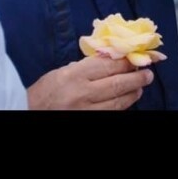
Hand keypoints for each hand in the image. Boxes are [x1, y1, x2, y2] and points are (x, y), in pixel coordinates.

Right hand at [27, 55, 154, 110]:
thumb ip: (85, 66)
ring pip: (118, 101)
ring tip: (140, 86)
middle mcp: (82, 93)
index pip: (108, 65)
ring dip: (132, 93)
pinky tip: (127, 100)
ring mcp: (86, 110)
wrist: (30, 112)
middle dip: (136, 77)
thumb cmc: (44, 91)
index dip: (125, 61)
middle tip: (147, 73)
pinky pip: (111, 113)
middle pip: (117, 83)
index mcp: (74, 75)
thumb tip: (110, 59)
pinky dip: (121, 106)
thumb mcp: (61, 72)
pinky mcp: (88, 120)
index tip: (136, 58)